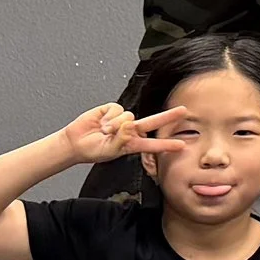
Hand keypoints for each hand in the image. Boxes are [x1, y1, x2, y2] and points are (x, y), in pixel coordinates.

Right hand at [60, 102, 184, 165]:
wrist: (75, 142)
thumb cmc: (92, 149)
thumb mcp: (110, 151)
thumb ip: (121, 140)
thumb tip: (129, 126)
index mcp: (132, 143)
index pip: (153, 144)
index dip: (167, 144)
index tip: (181, 145)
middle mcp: (131, 130)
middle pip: (153, 121)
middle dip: (168, 116)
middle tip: (183, 111)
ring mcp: (122, 119)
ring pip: (128, 116)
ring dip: (114, 125)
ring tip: (104, 132)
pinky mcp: (112, 109)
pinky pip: (116, 109)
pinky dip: (108, 117)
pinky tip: (101, 122)